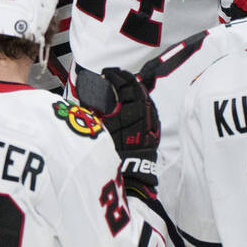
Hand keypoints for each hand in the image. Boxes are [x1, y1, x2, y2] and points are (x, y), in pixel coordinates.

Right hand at [77, 68, 159, 194]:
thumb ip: (95, 107)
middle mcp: (143, 113)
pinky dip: (142, 101)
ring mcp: (151, 121)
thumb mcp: (98, 125)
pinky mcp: (154, 130)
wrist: (129, 173)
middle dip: (126, 78)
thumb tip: (91, 93)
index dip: (114, 75)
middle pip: (137, 88)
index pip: (124, 84)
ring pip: (145, 98)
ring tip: (125, 84)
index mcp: (129, 109)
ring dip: (135, 88)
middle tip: (115, 74)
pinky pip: (149, 109)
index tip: (106, 73)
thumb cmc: (112, 151)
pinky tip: (136, 101)